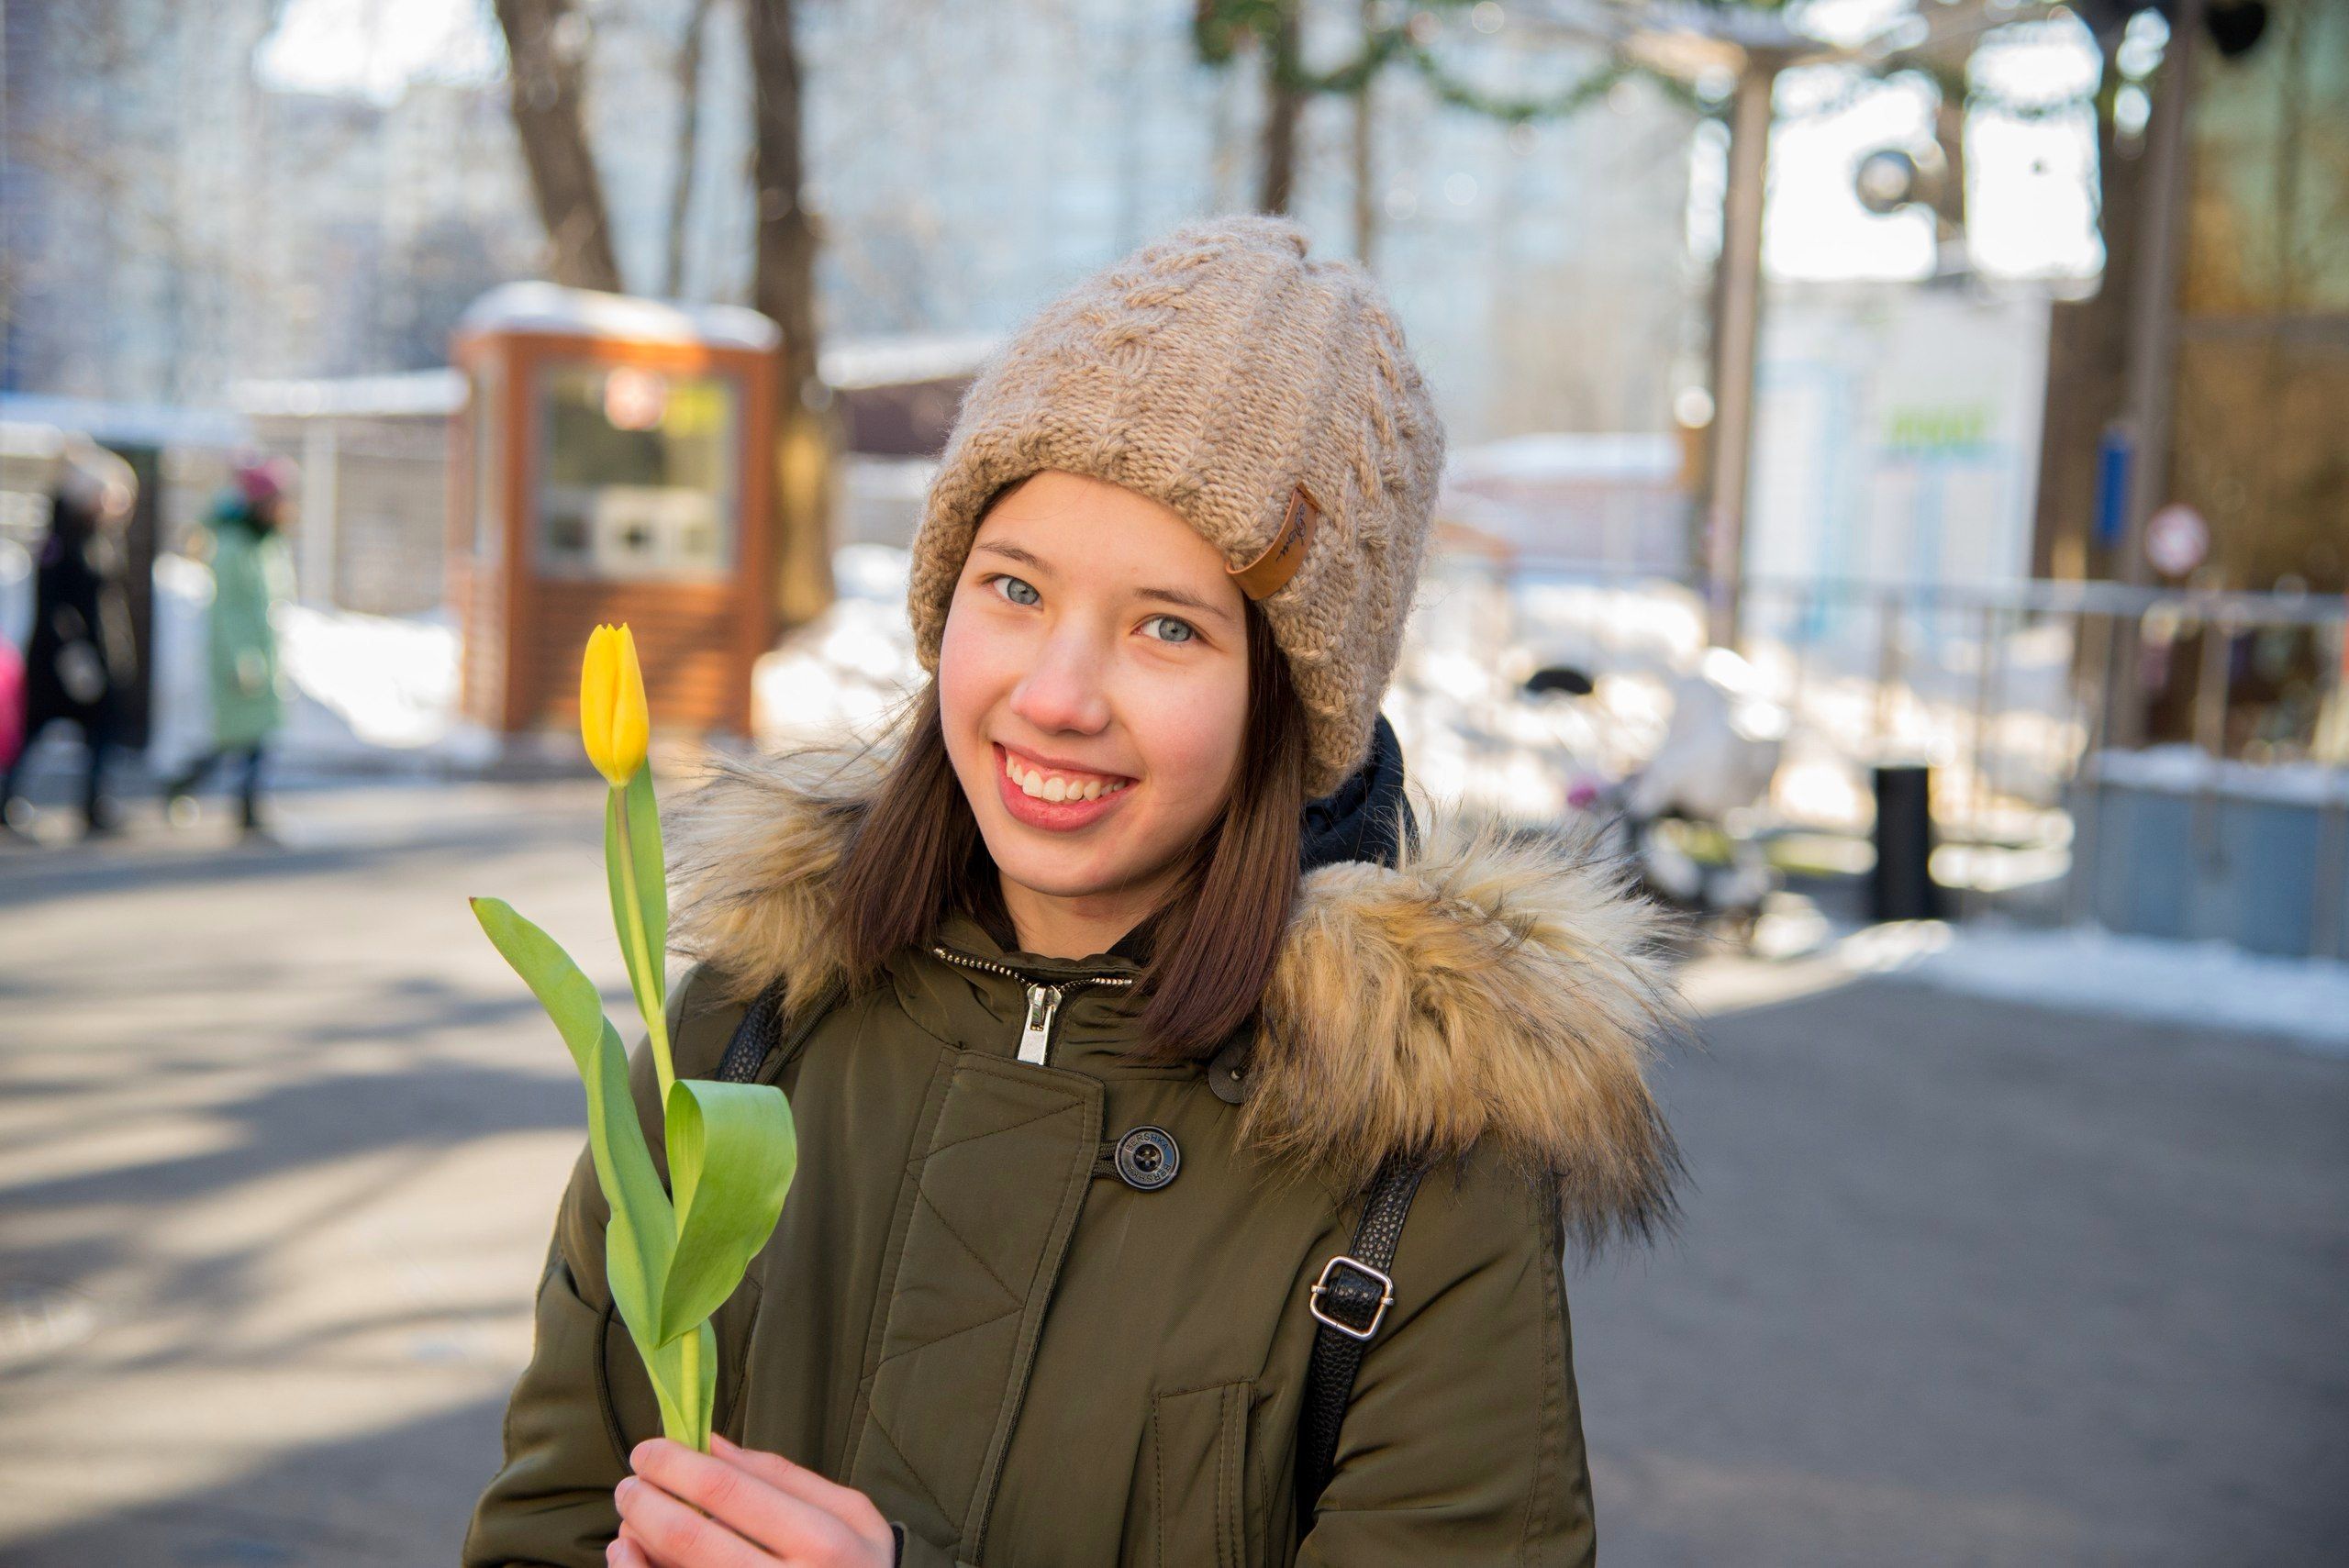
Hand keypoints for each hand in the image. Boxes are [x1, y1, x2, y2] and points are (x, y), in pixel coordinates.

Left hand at [609, 1434, 893, 1567]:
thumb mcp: (849, 1514)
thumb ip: (782, 1476)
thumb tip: (709, 1444)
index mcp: (824, 1541)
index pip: (729, 1491)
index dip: (676, 1464)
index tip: (650, 1450)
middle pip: (691, 1536)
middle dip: (645, 1500)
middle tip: (630, 1482)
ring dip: (637, 1540)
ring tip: (629, 1518)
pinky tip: (629, 1555)